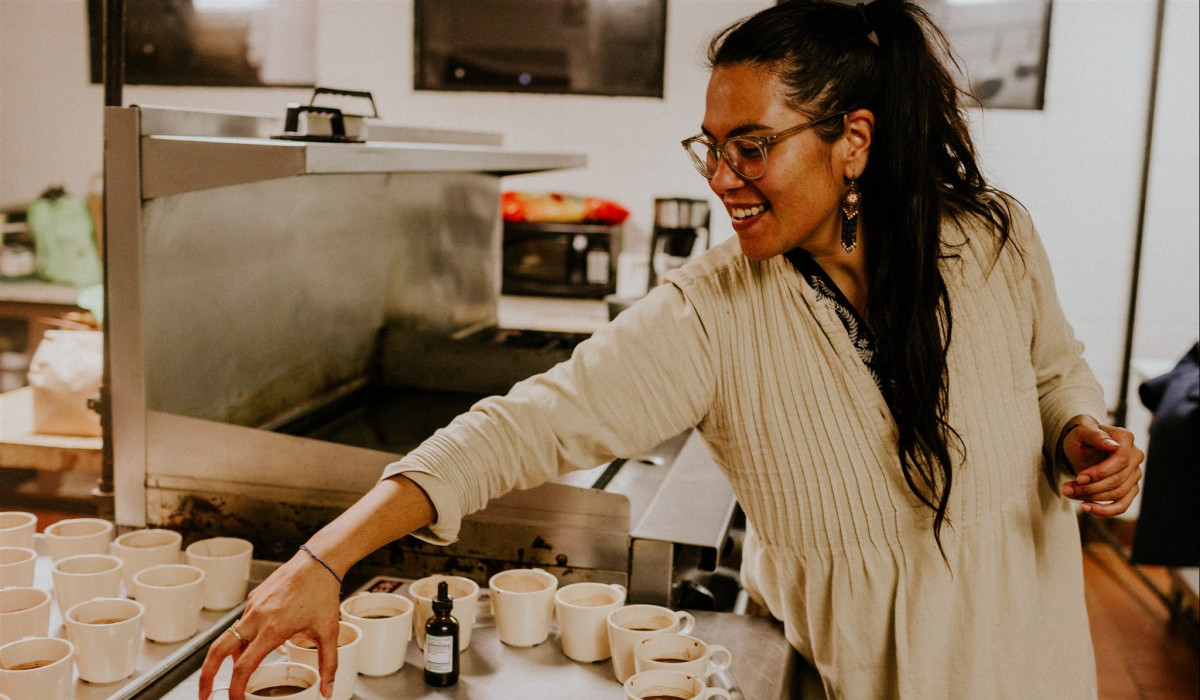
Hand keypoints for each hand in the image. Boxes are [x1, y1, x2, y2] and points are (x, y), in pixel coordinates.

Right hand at [198, 550, 341, 699]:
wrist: (319, 560)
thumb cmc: (323, 593)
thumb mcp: (329, 632)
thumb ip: (328, 664)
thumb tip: (328, 689)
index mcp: (272, 629)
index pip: (244, 666)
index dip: (236, 689)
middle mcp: (256, 617)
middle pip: (218, 651)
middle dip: (207, 676)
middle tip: (206, 693)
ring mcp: (252, 606)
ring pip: (230, 637)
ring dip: (229, 656)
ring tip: (240, 671)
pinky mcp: (253, 598)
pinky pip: (242, 623)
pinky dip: (243, 638)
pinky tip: (257, 643)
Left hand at [1059, 416, 1143, 516]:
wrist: (1082, 446)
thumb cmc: (1081, 437)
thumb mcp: (1082, 431)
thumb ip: (1095, 435)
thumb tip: (1113, 445)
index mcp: (1126, 439)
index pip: (1120, 461)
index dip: (1100, 473)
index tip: (1079, 478)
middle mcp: (1136, 456)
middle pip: (1118, 480)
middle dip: (1090, 488)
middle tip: (1066, 489)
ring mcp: (1135, 474)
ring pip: (1118, 494)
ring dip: (1092, 498)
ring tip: (1069, 493)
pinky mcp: (1130, 488)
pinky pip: (1122, 506)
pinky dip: (1104, 511)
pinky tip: (1086, 508)